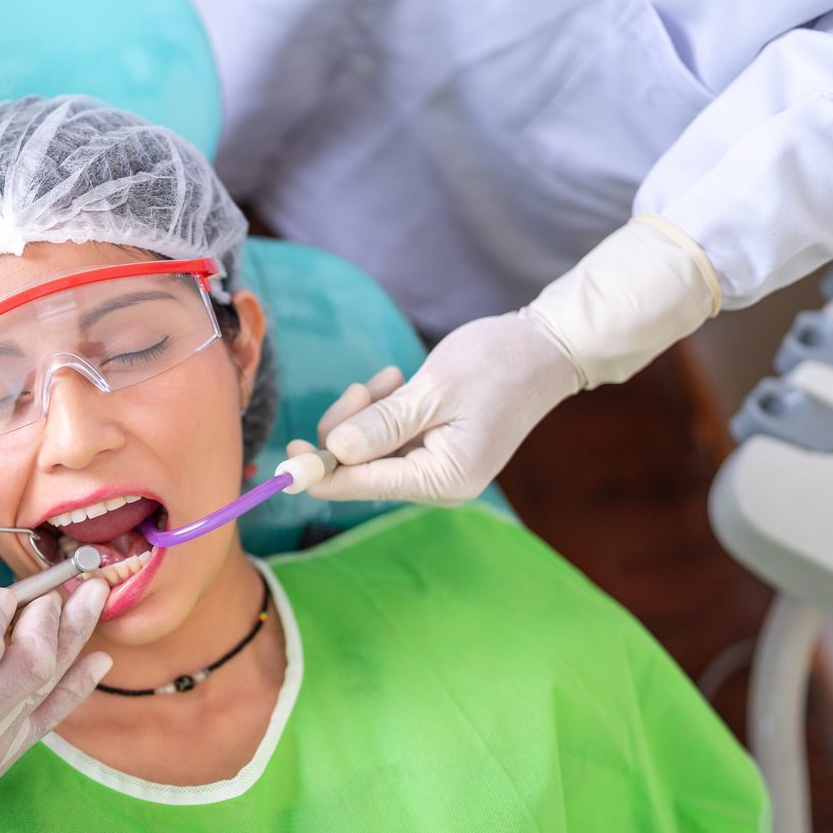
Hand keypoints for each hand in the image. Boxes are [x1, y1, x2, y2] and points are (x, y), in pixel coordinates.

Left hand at [289, 313, 580, 503]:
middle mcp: (438, 483)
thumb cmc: (497, 364)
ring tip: (391, 378)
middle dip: (348, 429)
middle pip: (360, 470)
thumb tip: (334, 452)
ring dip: (366, 413)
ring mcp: (436, 467)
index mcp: (443, 479)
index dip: (319, 471)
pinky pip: (386, 437)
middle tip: (362, 387)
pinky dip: (381, 410)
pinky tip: (397, 382)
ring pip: (368, 450)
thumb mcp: (434, 390)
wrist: (545, 347)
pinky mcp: (433, 448)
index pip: (362, 485)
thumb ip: (383, 424)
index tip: (287, 454)